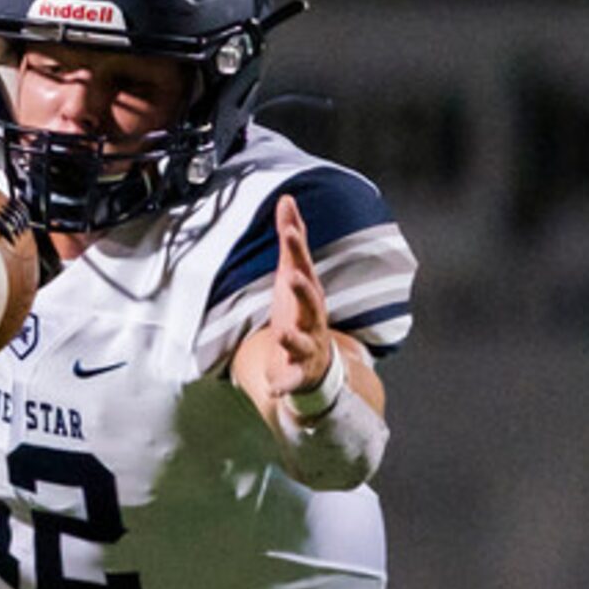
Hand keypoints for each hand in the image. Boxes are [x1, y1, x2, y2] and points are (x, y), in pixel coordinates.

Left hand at [257, 195, 335, 402]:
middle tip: (293, 275)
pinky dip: (282, 384)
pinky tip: (273, 389)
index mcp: (308, 293)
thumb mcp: (293, 275)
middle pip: (310, 302)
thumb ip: (292, 240)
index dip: (296, 248)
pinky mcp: (297, 373)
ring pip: (302, 341)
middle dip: (302, 289)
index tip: (288, 228)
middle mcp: (312, 318)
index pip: (302, 266)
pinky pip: (290, 380)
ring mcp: (307, 346)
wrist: (315, 365)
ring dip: (293, 336)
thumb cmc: (301, 312)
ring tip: (282, 331)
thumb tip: (287, 200)